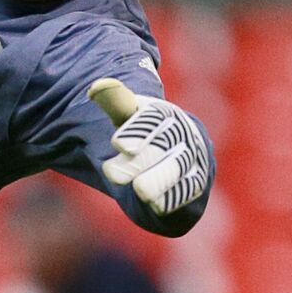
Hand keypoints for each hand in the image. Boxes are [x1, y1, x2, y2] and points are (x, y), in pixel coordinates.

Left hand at [87, 78, 209, 215]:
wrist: (174, 151)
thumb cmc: (143, 131)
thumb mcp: (128, 115)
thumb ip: (114, 102)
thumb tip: (97, 86)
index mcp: (164, 114)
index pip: (153, 118)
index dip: (137, 131)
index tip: (119, 143)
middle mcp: (182, 134)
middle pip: (165, 145)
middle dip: (140, 160)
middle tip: (111, 172)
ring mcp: (191, 159)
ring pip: (178, 169)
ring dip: (159, 180)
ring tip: (139, 189)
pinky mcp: (194, 183)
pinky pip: (187, 191)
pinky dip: (173, 197)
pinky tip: (157, 205)